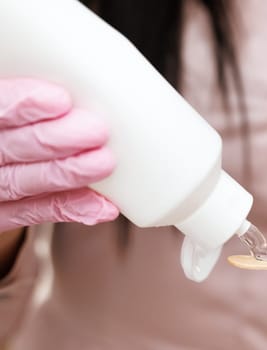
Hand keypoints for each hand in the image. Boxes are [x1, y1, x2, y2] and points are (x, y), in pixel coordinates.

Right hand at [0, 78, 117, 232]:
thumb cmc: (9, 119)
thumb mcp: (7, 99)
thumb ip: (23, 95)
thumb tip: (76, 81)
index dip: (21, 105)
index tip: (59, 100)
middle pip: (12, 148)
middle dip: (55, 140)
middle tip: (96, 130)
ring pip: (25, 183)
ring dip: (69, 174)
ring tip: (104, 163)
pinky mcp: (2, 213)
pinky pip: (36, 213)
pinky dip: (72, 209)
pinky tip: (103, 206)